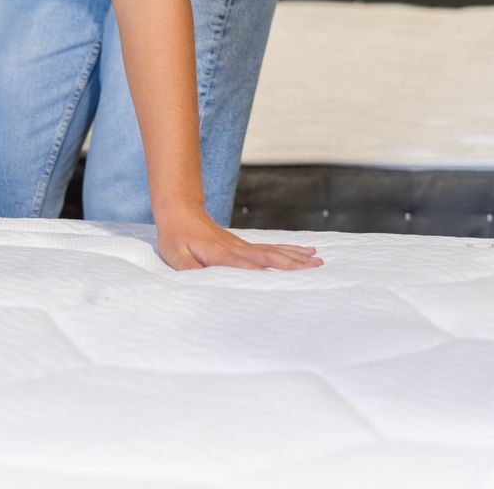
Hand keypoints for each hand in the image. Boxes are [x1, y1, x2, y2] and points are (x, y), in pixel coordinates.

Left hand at [155, 206, 322, 271]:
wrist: (180, 210)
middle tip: (314, 267)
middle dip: (290, 263)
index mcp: (218, 252)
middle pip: (267, 255)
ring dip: (296, 256)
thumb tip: (202, 283)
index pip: (240, 263)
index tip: (275, 278)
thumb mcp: (175, 255)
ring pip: (273, 250)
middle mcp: (235, 248)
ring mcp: (242, 244)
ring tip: (318, 260)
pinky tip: (305, 251)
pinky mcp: (244, 244)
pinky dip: (289, 250)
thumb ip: (189, 269)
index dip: (256, 271)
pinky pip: (271, 247)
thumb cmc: (176, 237)